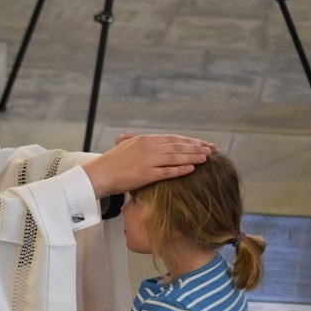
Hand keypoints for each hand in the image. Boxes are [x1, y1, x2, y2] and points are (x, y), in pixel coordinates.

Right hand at [81, 132, 214, 198]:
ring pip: (176, 157)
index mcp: (145, 140)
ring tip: (207, 158)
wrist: (99, 174)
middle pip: (178, 146)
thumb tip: (129, 135)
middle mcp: (149, 147)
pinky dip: (181, 169)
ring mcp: (148, 160)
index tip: (203, 144)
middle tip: (212, 150)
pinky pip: (168, 171)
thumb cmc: (109, 162)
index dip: (190, 141)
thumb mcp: (120, 147)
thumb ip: (128, 140)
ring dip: (193, 157)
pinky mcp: (146, 174)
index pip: (173, 139)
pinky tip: (193, 169)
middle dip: (197, 147)